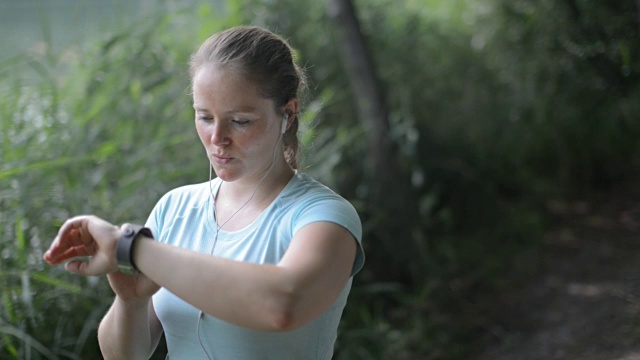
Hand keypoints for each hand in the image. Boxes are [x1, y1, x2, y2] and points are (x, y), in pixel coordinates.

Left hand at [44, 215, 160, 300]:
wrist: (121, 252)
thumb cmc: (110, 261)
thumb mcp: (90, 268)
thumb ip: (78, 268)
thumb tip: (66, 265)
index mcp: (93, 247)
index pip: (73, 251)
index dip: (62, 256)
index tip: (50, 262)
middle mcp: (91, 237)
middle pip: (69, 242)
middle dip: (57, 249)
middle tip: (47, 257)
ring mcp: (90, 229)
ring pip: (68, 234)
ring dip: (58, 242)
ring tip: (52, 252)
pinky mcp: (90, 221)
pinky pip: (71, 224)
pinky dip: (63, 232)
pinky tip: (59, 243)